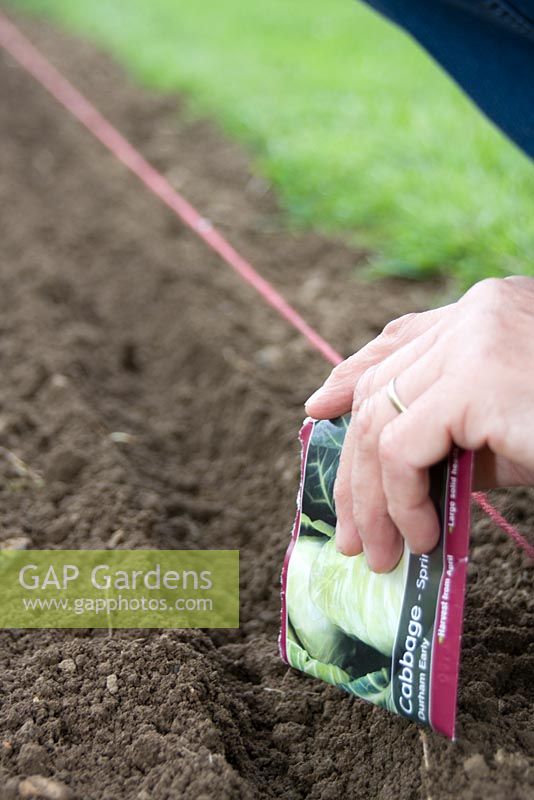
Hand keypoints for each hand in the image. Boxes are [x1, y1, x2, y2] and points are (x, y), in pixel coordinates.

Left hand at [305, 277, 533, 572]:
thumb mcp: (511, 429)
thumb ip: (456, 431)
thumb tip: (390, 475)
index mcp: (490, 310)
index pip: (402, 337)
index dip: (354, 373)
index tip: (320, 408)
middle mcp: (478, 310)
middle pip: (381, 385)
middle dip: (354, 465)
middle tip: (350, 532)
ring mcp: (477, 337)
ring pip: (381, 420)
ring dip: (371, 498)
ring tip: (378, 553)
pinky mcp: (480, 378)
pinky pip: (404, 447)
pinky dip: (400, 500)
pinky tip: (421, 537)